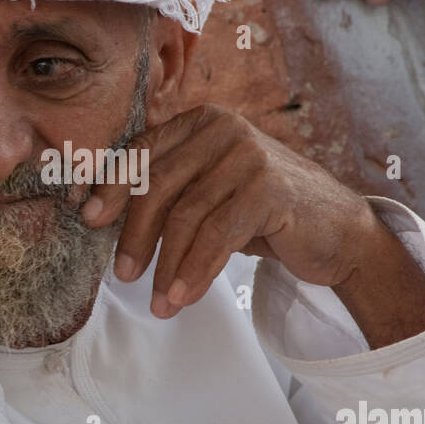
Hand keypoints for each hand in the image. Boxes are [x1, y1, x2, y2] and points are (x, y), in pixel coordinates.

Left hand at [80, 104, 424, 345]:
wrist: (335, 230)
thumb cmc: (262, 214)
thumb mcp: (210, 192)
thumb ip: (169, 191)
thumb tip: (100, 214)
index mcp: (202, 122)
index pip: (142, 151)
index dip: (111, 187)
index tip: (89, 221)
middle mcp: (223, 129)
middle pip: (158, 185)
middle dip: (134, 235)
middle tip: (122, 275)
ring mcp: (248, 155)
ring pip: (186, 216)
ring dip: (166, 266)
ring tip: (158, 301)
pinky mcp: (269, 189)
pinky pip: (216, 237)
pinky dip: (195, 272)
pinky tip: (182, 297)